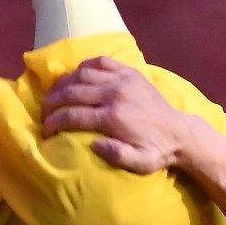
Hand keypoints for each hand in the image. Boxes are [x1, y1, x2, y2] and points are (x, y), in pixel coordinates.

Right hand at [40, 56, 195, 173]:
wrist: (181, 132)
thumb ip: (117, 156)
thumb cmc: (157, 151)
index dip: (54, 122)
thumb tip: (93, 144)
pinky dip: (85, 65)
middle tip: (44, 111)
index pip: (73, 116)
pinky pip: (101, 61)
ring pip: (82, 74)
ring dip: (64, 82)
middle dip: (52, 101)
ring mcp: (123, 79)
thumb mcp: (141, 163)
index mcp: (113, 118)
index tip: (45, 129)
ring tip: (55, 93)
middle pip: (72, 92)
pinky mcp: (130, 72)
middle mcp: (115, 94)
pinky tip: (77, 75)